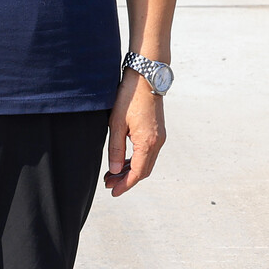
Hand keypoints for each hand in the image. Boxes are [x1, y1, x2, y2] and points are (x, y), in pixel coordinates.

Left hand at [105, 71, 165, 196]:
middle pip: (144, 170)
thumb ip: (116, 149)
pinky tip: (124, 161)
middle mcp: (158, 142)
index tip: (113, 192)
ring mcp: (159, 137)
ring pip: (146, 162)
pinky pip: (148, 153)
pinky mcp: (158, 131)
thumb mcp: (116, 123)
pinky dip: (136, 160)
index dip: (125, 185)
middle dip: (126, 180)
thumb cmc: (129, 97)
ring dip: (131, 170)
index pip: (138, 173)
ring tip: (112, 174)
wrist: (146, 76)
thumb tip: (115, 171)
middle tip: (108, 183)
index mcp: (148, 143)